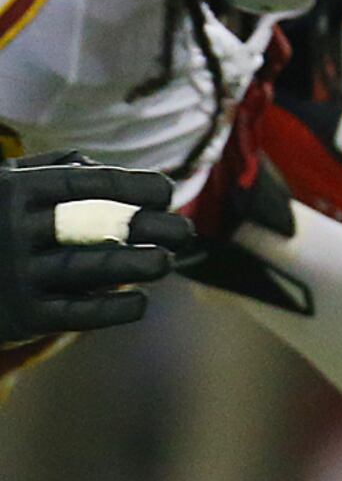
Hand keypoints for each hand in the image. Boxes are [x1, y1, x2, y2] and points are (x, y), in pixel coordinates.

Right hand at [0, 155, 191, 342]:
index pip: (81, 183)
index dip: (130, 185)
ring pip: (90, 269)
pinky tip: (141, 303)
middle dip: (147, 227)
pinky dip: (114, 309)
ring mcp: (17, 274)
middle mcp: (12, 230)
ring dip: (137, 266)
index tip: (167, 191)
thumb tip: (97, 164)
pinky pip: (78, 314)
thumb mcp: (3, 185)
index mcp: (12, 190)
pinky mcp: (23, 316)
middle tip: (185, 230)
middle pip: (93, 225)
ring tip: (166, 261)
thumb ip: (46, 171)